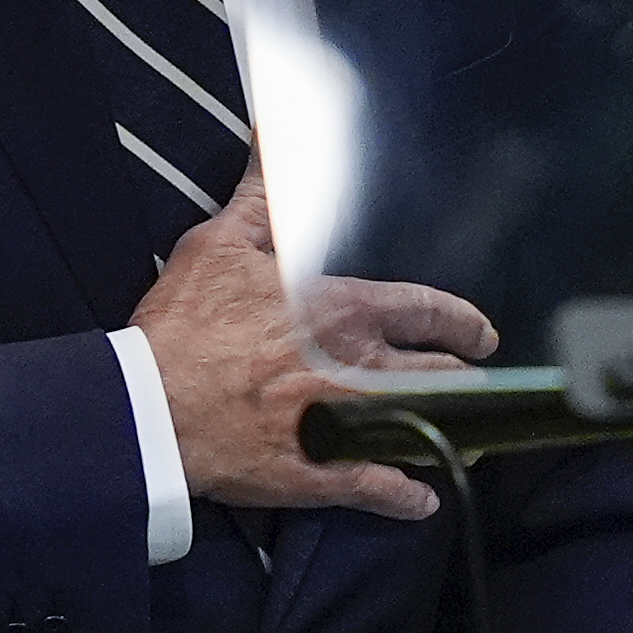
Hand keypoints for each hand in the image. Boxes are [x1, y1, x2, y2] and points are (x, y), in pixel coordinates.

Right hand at [130, 154, 497, 518]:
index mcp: (339, 309)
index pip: (425, 309)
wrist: (151, 407)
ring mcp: (345, 426)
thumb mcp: (219, 244)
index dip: (461, 320)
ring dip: (450, 432)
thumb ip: (262, 195)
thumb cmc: (185, 325)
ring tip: (464, 436)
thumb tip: (274, 135)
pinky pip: (382, 488)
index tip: (480, 332)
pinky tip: (422, 498)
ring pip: (424, 429)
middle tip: (475, 380)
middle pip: (439, 373)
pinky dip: (408, 495)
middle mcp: (357, 368)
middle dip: (464, 376)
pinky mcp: (322, 475)